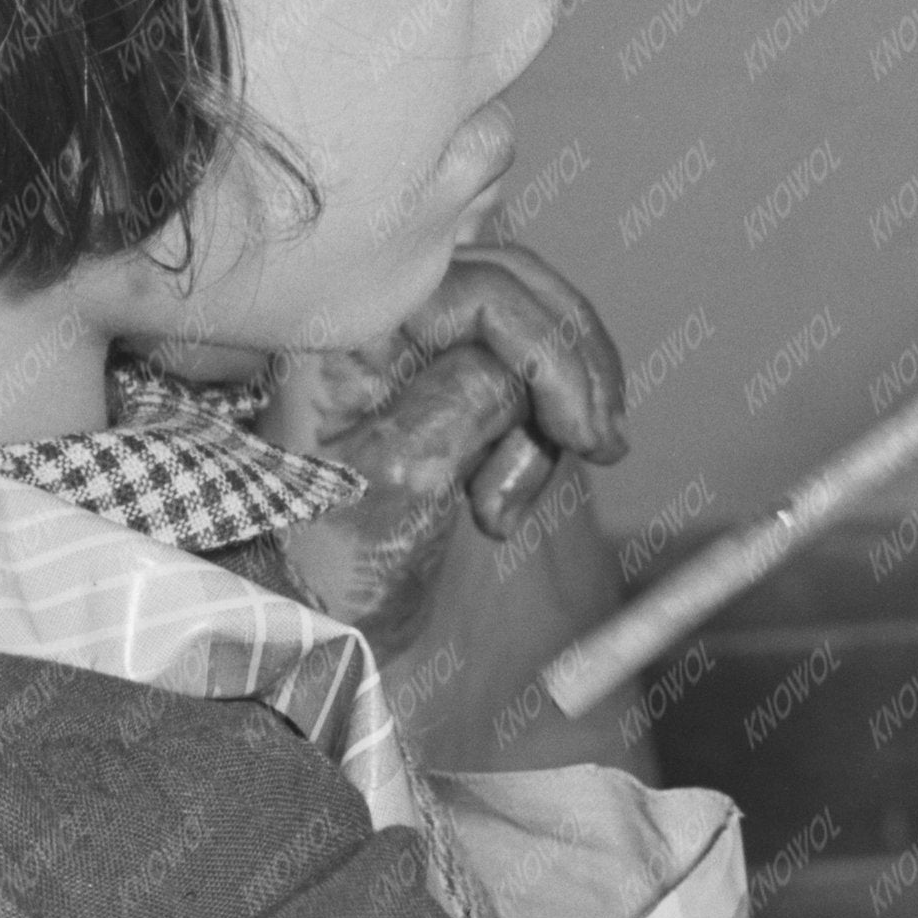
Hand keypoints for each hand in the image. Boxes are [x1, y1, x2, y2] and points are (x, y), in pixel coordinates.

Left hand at [264, 238, 629, 640]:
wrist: (316, 626)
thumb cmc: (333, 557)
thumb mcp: (403, 474)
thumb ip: (467, 397)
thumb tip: (531, 369)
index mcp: (349, 326)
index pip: (481, 291)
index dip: (549, 352)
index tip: (583, 434)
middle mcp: (379, 320)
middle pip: (513, 293)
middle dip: (567, 367)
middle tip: (601, 442)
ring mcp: (412, 353)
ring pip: (525, 338)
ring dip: (548, 416)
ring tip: (508, 509)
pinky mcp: (439, 391)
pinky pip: (514, 383)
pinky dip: (533, 435)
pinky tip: (503, 510)